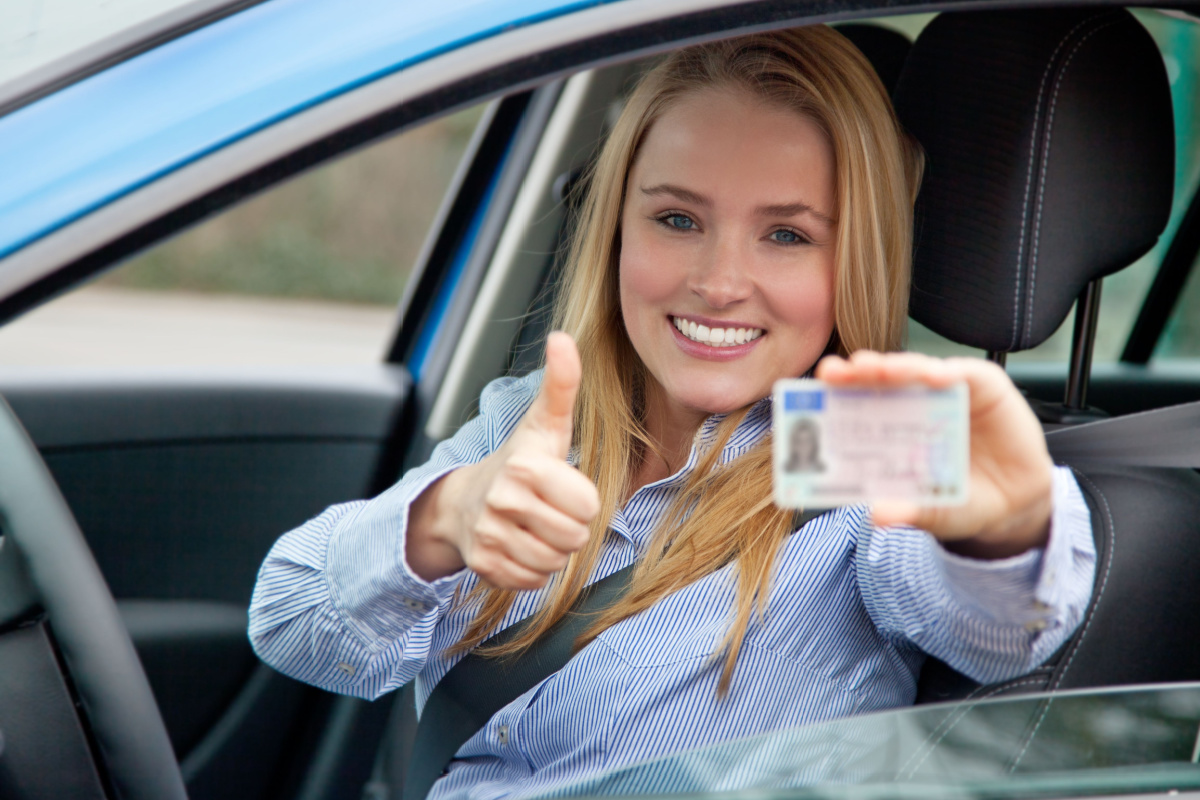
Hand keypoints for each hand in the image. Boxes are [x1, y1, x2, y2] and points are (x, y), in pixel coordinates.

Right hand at [407, 332, 600, 586]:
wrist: (465, 501)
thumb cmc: (522, 461)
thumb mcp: (546, 423)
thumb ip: (562, 384)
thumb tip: (562, 337)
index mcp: (526, 467)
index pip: (588, 507)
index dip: (583, 500)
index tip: (563, 487)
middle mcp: (503, 501)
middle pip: (575, 538)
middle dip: (570, 527)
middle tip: (550, 510)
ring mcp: (490, 535)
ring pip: (554, 563)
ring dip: (552, 550)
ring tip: (536, 527)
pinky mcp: (483, 565)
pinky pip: (532, 581)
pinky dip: (532, 570)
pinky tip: (519, 545)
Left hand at [815, 351, 1053, 558]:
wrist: (1015, 505)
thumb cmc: (962, 500)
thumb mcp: (933, 511)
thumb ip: (908, 510)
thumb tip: (876, 514)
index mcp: (891, 427)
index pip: (857, 403)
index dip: (836, 395)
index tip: (814, 390)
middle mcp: (914, 403)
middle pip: (880, 380)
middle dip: (856, 373)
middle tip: (835, 373)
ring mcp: (948, 391)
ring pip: (915, 370)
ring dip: (895, 367)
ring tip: (878, 370)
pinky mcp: (985, 386)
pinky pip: (965, 374)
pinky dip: (949, 373)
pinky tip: (934, 376)